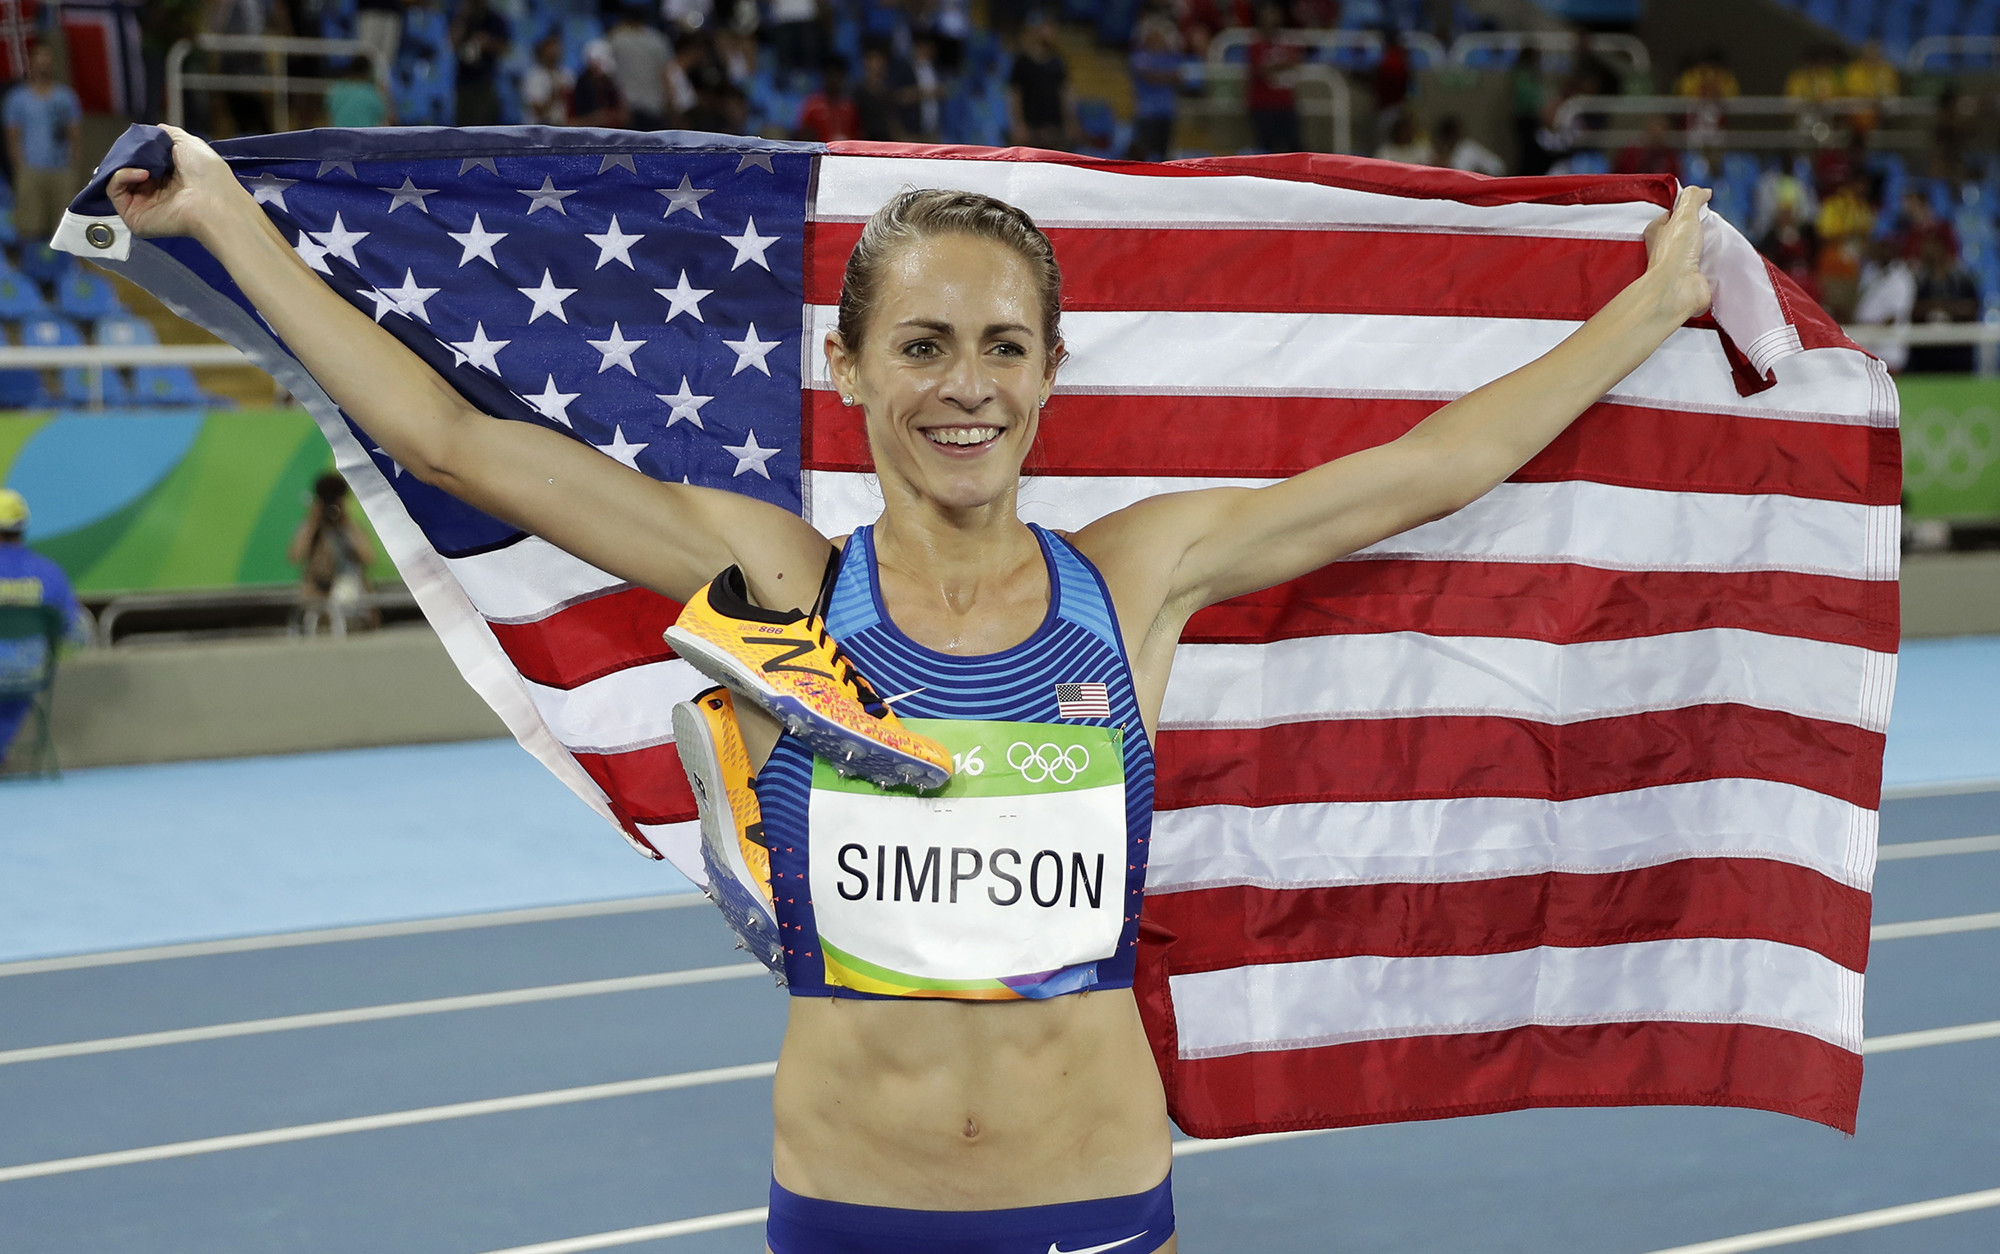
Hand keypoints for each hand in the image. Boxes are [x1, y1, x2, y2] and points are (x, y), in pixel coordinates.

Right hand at [107, 125, 251, 244]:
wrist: (214, 200)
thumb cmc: (207, 174)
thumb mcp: (186, 142)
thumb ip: (166, 134)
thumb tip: (149, 131)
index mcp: (168, 177)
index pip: (141, 161)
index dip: (135, 149)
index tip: (138, 141)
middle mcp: (155, 192)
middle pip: (125, 168)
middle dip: (127, 155)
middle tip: (137, 149)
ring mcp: (143, 206)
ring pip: (116, 178)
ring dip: (124, 164)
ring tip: (145, 164)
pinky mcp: (134, 217)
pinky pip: (114, 191)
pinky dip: (122, 176)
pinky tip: (142, 173)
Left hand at [1642, 184, 1712, 323]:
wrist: (1678, 289)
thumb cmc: (1675, 252)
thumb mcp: (1684, 214)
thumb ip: (1692, 198)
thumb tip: (1704, 192)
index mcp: (1657, 233)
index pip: (1670, 216)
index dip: (1684, 210)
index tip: (1700, 206)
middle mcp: (1665, 250)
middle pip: (1686, 234)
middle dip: (1701, 228)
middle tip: (1714, 224)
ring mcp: (1680, 267)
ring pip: (1698, 251)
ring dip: (1711, 246)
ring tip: (1721, 239)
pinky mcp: (1694, 279)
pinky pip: (1708, 268)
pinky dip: (1716, 264)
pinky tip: (1724, 258)